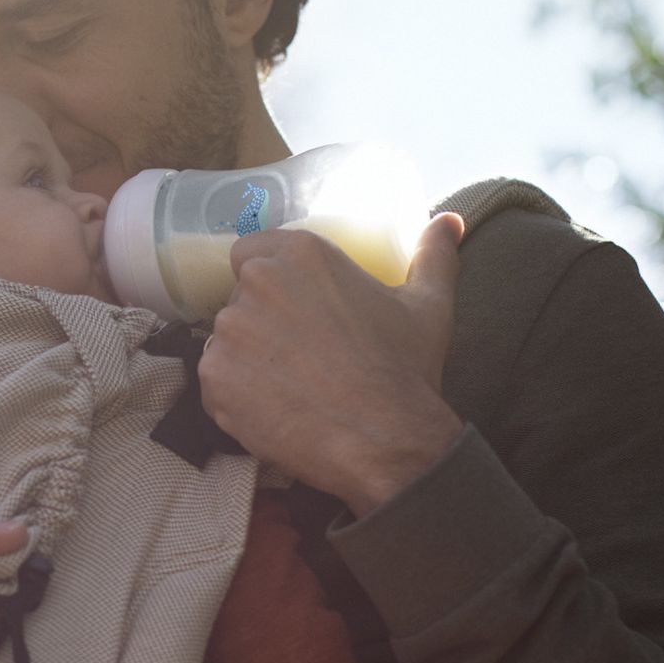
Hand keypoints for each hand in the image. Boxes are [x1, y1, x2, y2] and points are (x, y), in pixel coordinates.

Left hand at [197, 212, 466, 516]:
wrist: (385, 440)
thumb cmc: (405, 369)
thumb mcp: (428, 305)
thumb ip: (432, 256)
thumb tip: (449, 222)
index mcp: (299, 254)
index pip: (250, 251)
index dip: (266, 278)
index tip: (289, 306)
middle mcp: (256, 283)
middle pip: (239, 296)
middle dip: (261, 321)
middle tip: (298, 354)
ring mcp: (230, 332)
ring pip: (226, 341)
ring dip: (248, 359)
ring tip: (289, 386)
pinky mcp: (213, 379)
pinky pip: (216, 383)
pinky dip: (237, 396)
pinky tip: (275, 410)